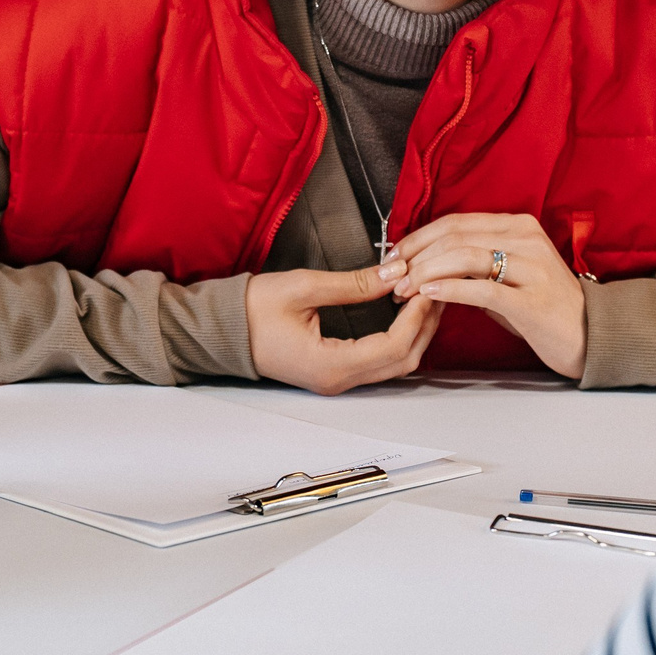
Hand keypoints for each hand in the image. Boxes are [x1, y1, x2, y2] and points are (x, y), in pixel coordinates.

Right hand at [245, 267, 441, 395]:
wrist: (221, 331)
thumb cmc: (251, 311)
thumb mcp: (303, 287)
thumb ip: (354, 284)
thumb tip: (394, 273)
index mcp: (330, 365)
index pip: (393, 346)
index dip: (416, 316)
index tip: (424, 286)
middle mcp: (338, 380)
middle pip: (403, 361)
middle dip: (425, 325)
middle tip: (435, 289)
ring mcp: (337, 380)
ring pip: (395, 364)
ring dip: (416, 333)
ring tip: (424, 298)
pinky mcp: (335, 372)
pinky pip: (380, 361)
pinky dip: (400, 338)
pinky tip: (404, 313)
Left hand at [385, 213, 586, 379]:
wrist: (589, 336)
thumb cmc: (545, 307)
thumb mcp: (510, 276)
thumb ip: (476, 265)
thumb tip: (427, 265)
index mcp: (519, 227)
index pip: (456, 222)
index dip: (419, 237)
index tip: (395, 255)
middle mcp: (526, 240)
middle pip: (456, 235)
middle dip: (416, 255)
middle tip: (393, 275)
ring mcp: (531, 269)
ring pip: (465, 256)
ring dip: (426, 272)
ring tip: (404, 288)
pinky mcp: (531, 301)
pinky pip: (482, 289)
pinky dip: (449, 289)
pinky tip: (428, 294)